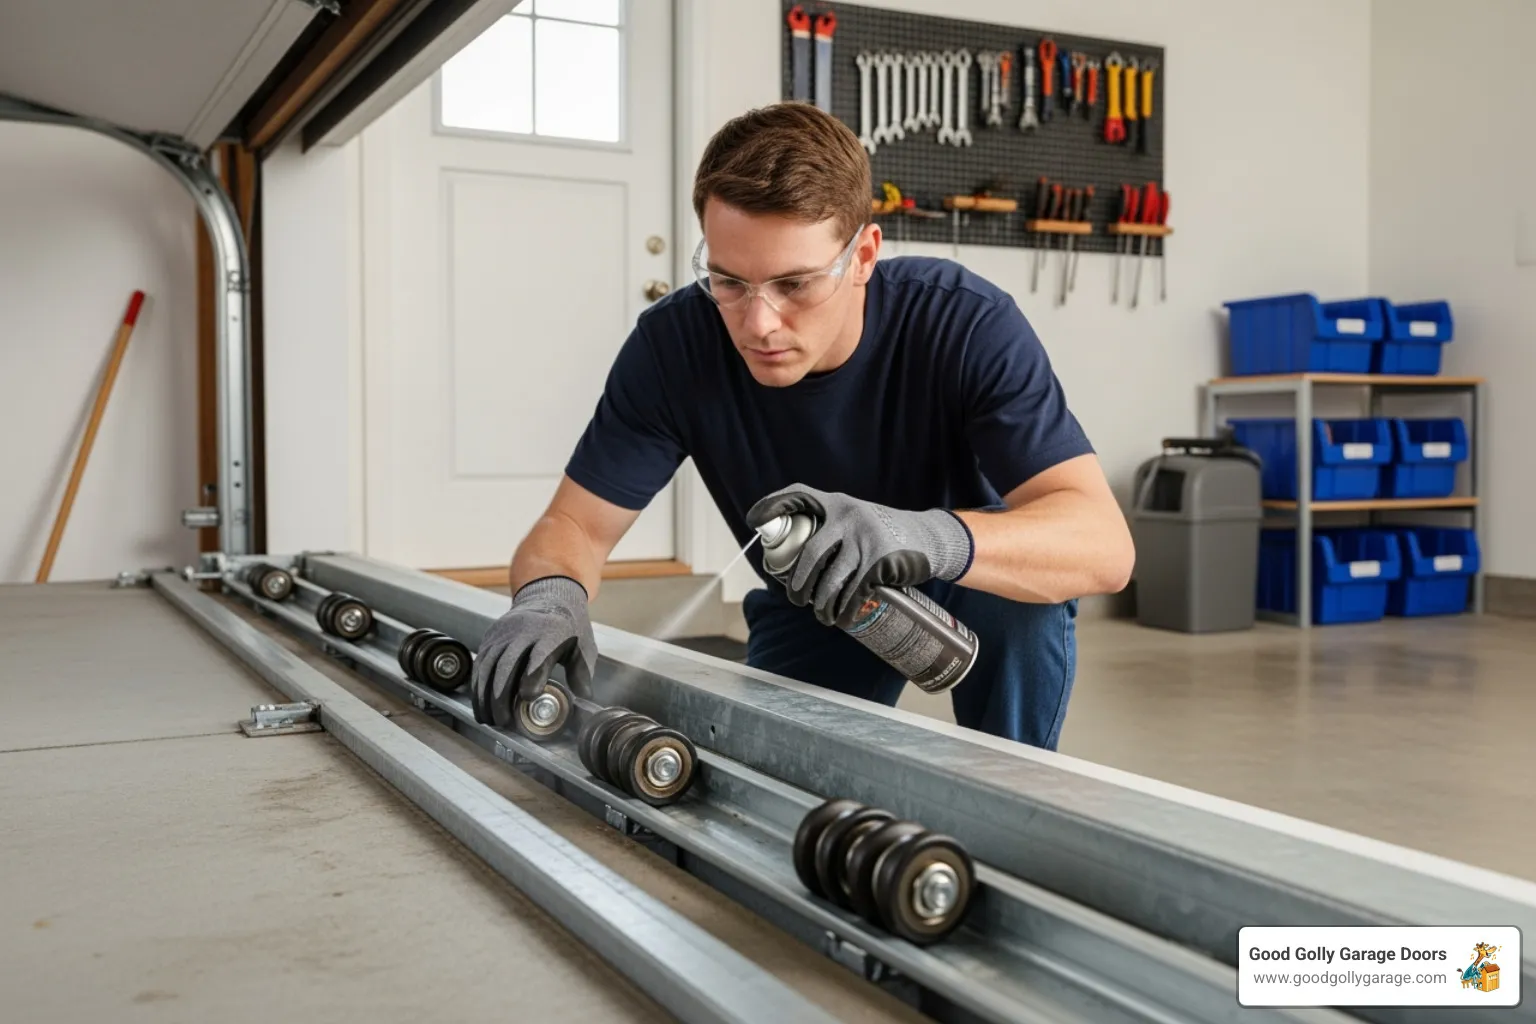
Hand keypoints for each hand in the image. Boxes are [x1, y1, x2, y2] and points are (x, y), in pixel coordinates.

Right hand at [471, 576, 596, 726]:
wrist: (548, 595)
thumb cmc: (569, 627)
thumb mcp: (583, 646)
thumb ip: (582, 672)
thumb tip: (584, 696)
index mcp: (550, 632)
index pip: (538, 655)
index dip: (532, 676)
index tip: (529, 698)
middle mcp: (523, 631)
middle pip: (507, 664)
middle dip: (502, 696)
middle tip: (504, 722)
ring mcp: (504, 633)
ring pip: (488, 666)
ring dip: (485, 695)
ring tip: (489, 720)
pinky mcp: (491, 637)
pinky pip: (480, 663)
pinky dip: (477, 686)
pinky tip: (480, 704)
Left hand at [746, 484, 973, 627]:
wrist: (929, 538)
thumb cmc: (882, 534)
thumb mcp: (857, 518)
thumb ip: (832, 529)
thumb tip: (795, 562)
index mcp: (837, 504)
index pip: (800, 495)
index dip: (773, 505)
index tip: (754, 521)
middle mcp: (848, 517)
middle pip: (810, 553)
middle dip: (798, 584)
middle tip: (796, 599)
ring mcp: (865, 539)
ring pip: (831, 580)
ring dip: (821, 604)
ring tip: (821, 615)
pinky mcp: (881, 562)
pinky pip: (854, 592)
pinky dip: (845, 610)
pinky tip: (842, 619)